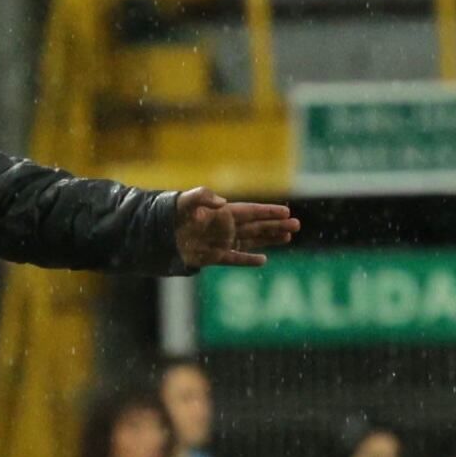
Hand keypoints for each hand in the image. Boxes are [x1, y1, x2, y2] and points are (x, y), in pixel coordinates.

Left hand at [173, 188, 297, 269]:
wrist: (158, 232)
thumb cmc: (174, 212)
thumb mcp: (187, 199)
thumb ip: (204, 196)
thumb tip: (223, 205)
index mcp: (223, 212)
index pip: (251, 211)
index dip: (269, 211)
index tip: (287, 211)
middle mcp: (226, 227)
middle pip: (257, 225)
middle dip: (277, 225)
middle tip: (297, 225)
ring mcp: (221, 242)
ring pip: (251, 241)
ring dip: (270, 239)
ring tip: (288, 237)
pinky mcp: (213, 257)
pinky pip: (234, 259)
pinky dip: (248, 260)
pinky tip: (264, 260)